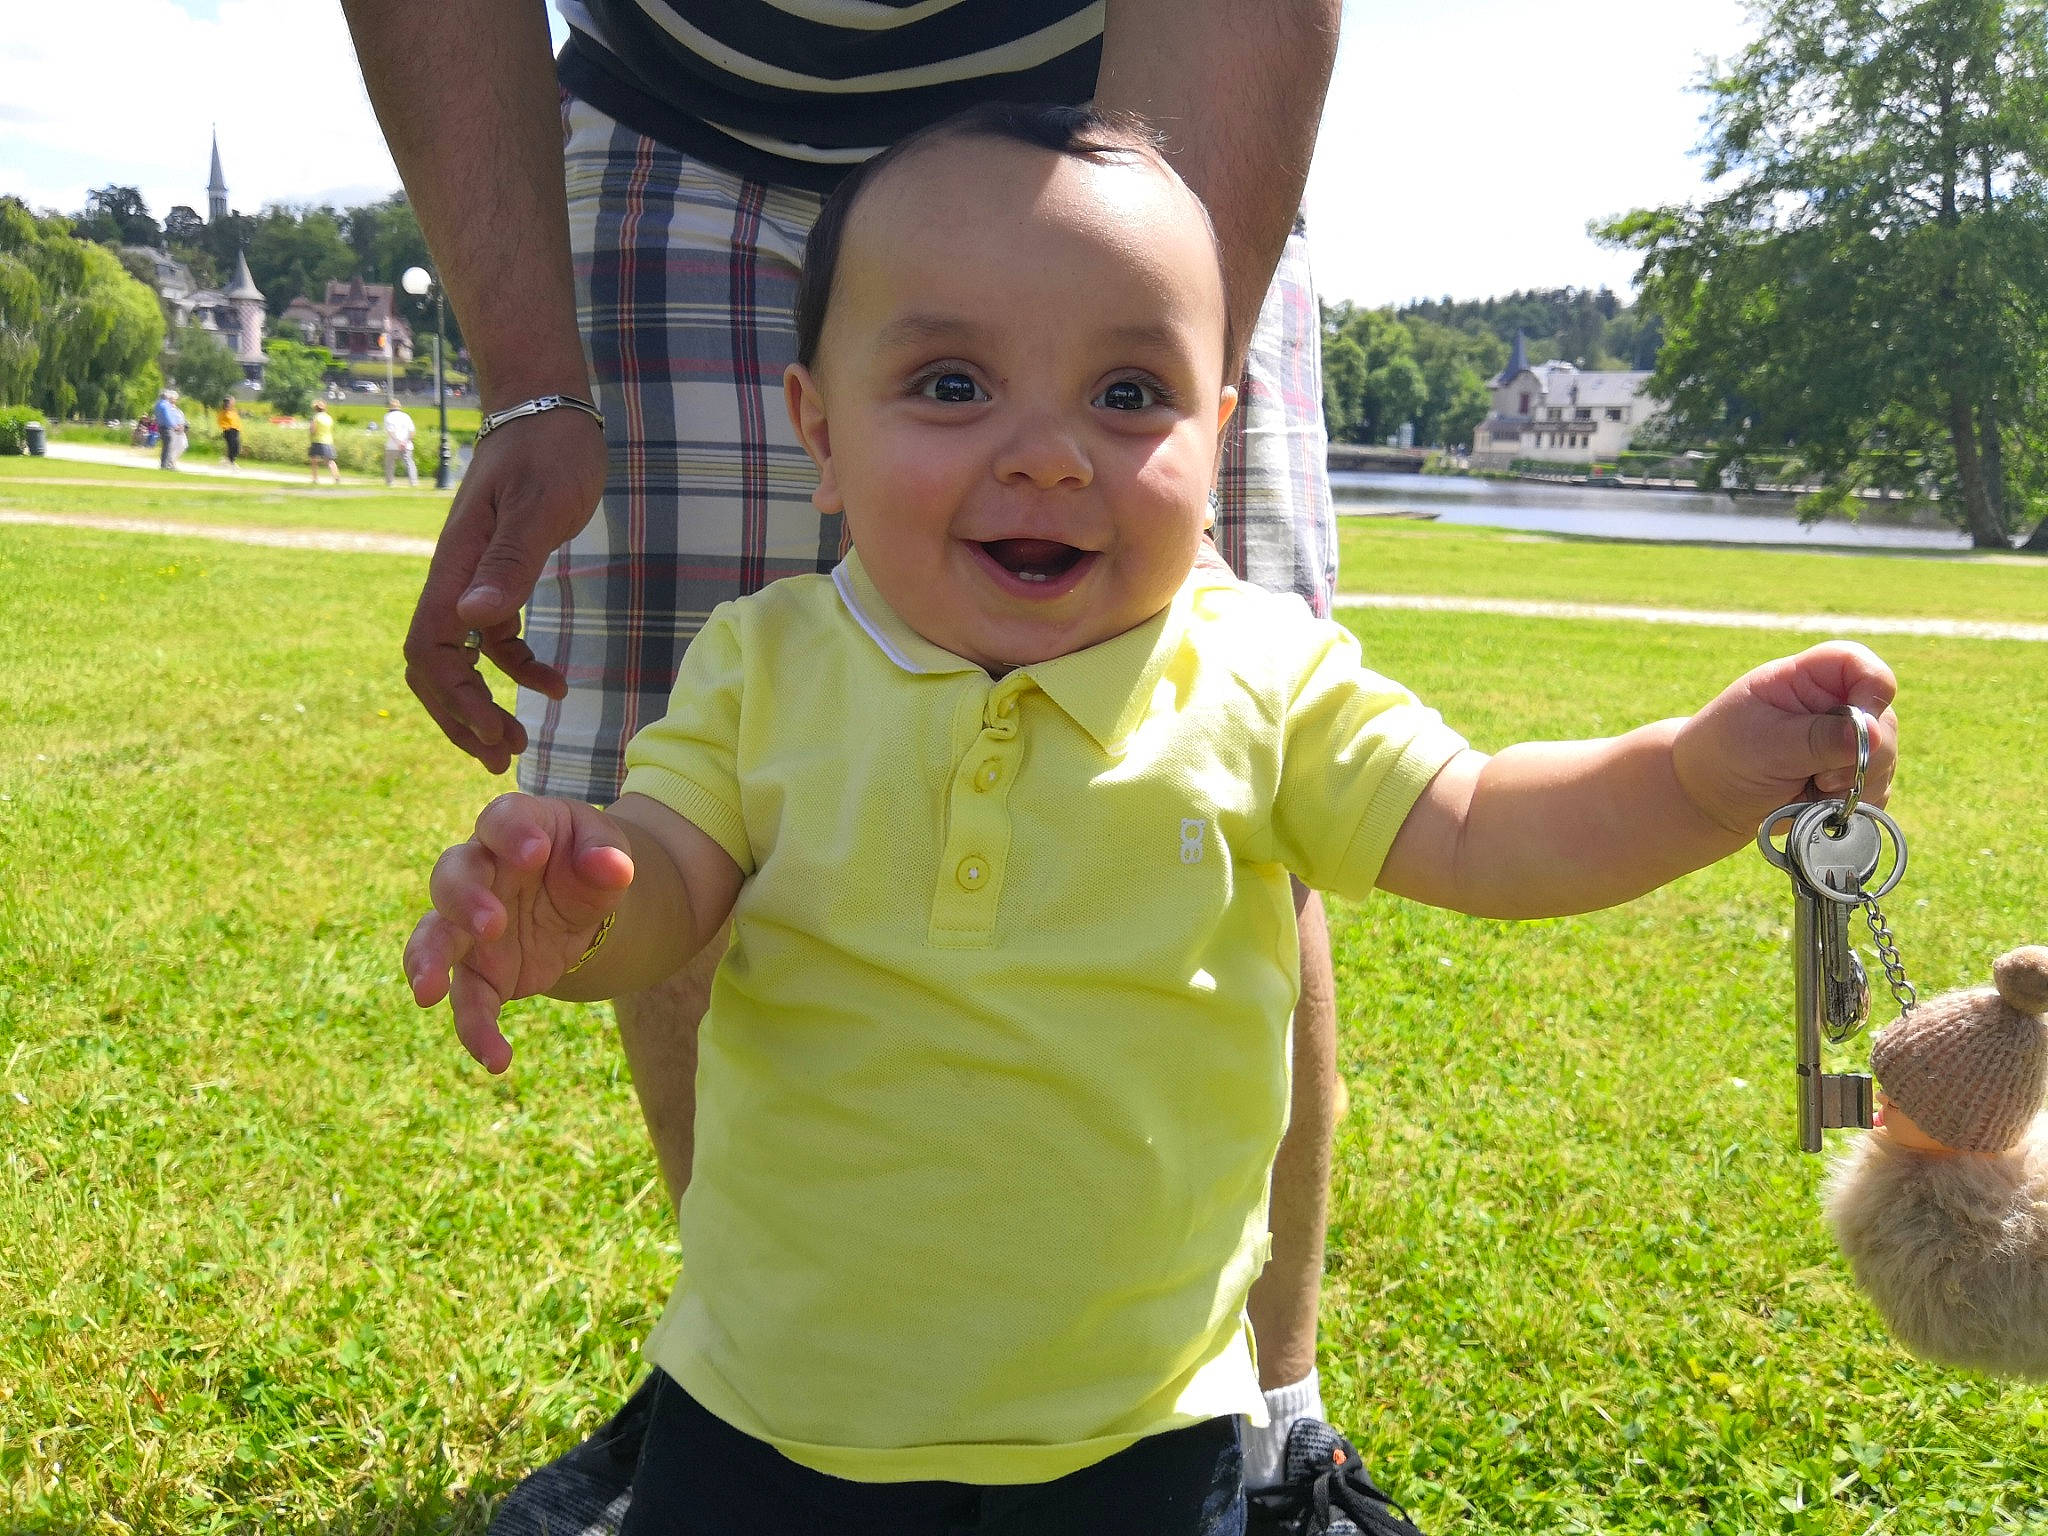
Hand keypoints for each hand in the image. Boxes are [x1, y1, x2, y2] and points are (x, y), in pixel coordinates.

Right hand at [404, 409, 607, 772]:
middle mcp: (454, 579)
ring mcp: (474, 581)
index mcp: (454, 567)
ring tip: (517, 742)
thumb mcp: (541, 505)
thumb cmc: (548, 449)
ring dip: (482, 704)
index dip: (454, 699)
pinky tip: (555, 686)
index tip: (494, 733)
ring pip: (459, 660)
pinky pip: (494, 639)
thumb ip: (511, 562)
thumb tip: (472, 619)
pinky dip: (518, 669)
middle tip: (501, 758)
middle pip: (433, 665)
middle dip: (460, 717)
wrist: (549, 408)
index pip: (430, 650)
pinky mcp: (500, 578)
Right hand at [404, 792, 634, 1072]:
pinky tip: (496, 1058)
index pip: (501, 820)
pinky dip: (476, 1029)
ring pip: (435, 937)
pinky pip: (467, 1000)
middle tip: (491, 925)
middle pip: (452, 877)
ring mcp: (470, 925)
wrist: (584, 901)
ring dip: (428, 962)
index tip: (535, 852)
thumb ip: (606, 856)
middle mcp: (480, 872)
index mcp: (514, 829)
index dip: (513, 834)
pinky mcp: (479, 971)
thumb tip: (614, 868)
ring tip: (427, 993)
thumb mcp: (605, 849)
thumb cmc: (587, 858)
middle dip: (464, 901)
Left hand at [1672, 640, 1898, 835]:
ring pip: (1885, 758)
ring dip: (1854, 785)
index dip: (1872, 689)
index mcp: (1806, 679)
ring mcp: (1846, 739)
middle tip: (1821, 779)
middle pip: (1883, 718)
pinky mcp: (1851, 774)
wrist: (1708, 798)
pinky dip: (1853, 803)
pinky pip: (1877, 788)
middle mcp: (1833, 704)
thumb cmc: (1725, 757)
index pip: (1859, 664)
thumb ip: (1820, 739)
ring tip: (1808, 792)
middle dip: (1862, 756)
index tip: (1860, 727)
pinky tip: (1818, 804)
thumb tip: (1874, 735)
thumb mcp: (1767, 744)